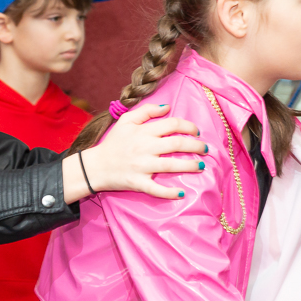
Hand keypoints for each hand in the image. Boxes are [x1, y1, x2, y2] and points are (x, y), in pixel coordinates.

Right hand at [75, 103, 207, 200]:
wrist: (95, 166)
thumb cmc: (113, 143)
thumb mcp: (125, 121)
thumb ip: (146, 111)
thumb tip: (167, 107)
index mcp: (142, 132)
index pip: (172, 125)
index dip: (188, 126)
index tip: (197, 132)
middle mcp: (144, 148)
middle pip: (177, 144)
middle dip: (196, 146)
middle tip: (205, 149)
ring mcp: (142, 166)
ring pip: (171, 165)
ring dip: (190, 165)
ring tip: (200, 166)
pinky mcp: (138, 182)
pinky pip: (156, 189)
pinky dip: (169, 192)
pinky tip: (181, 193)